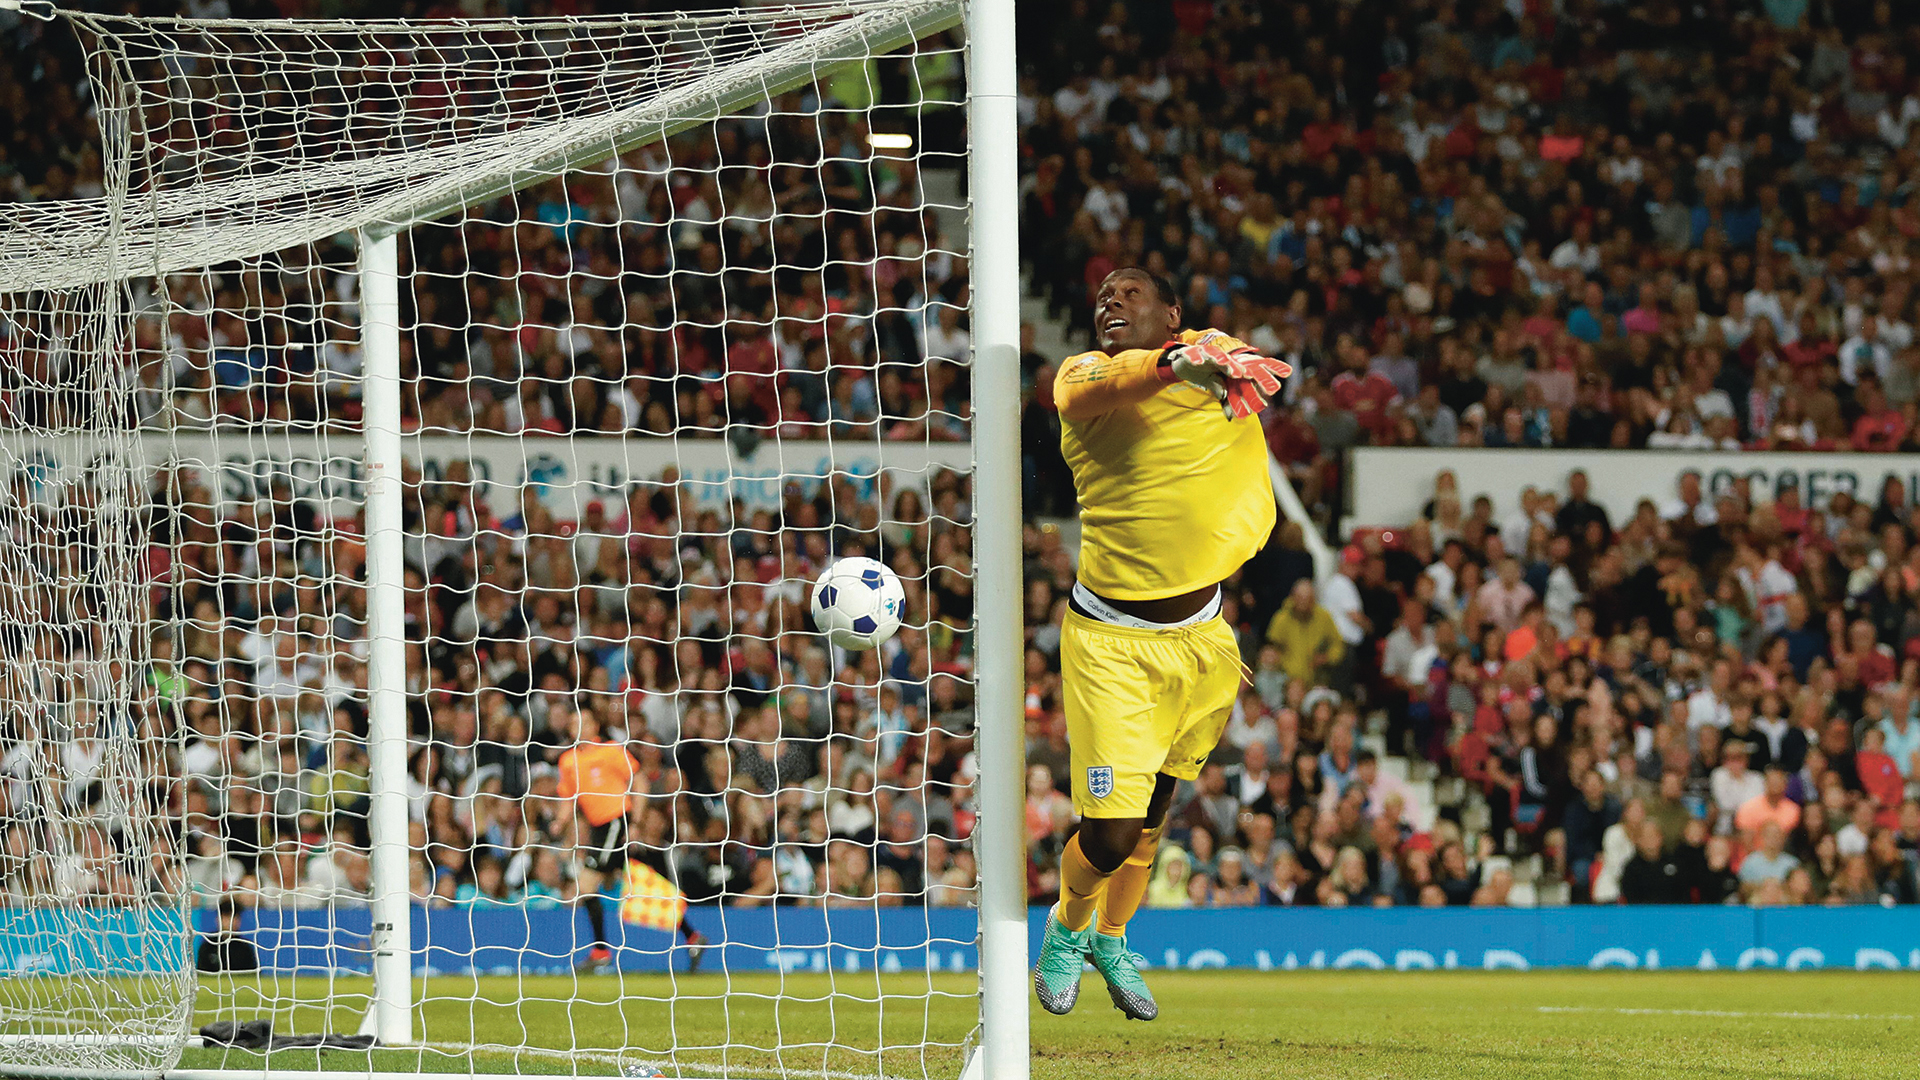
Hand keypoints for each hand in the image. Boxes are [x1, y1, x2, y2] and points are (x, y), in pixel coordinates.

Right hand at [1168, 341, 1293, 419]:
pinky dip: (1197, 358)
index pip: (1252, 367)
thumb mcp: (1215, 386)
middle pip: (1236, 363)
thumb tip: (1231, 417)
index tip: (1286, 373)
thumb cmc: (1202, 373)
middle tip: (1254, 378)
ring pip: (1218, 358)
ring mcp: (1208, 354)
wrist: (1181, 363)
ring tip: (1234, 373)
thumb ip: (1224, 399)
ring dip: (1226, 364)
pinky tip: (1199, 363)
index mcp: (1231, 366)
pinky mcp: (1193, 353)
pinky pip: (1195, 355)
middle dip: (1246, 370)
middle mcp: (1222, 359)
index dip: (1268, 368)